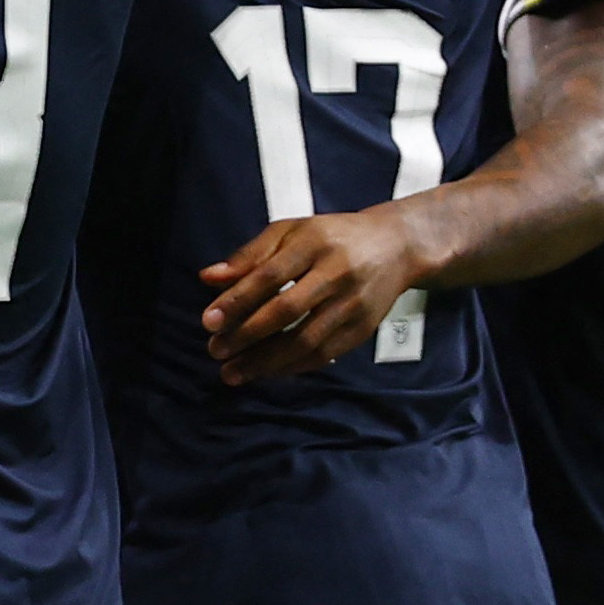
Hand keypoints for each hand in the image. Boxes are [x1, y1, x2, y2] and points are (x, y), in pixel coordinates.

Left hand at [198, 208, 432, 388]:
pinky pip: (324, 355)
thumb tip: (207, 278)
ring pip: (306, 340)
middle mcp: (337, 273)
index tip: (209, 321)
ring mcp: (353, 304)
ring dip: (266, 362)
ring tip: (233, 372)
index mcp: (314, 243)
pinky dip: (291, 367)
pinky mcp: (363, 329)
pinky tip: (265, 372)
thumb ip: (249, 255)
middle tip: (215, 351)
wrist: (396, 247)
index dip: (237, 300)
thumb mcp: (290, 231)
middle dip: (247, 336)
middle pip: (287, 311)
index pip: (270, 275)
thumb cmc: (332, 237)